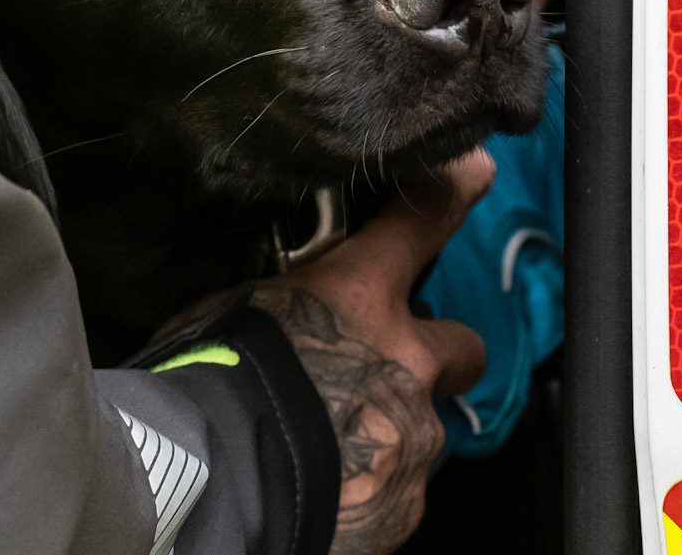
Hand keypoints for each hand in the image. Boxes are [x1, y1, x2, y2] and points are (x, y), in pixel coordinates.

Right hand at [252, 148, 494, 554]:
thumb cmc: (206, 387)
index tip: (475, 173)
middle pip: (463, 345)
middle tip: (386, 368)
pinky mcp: (405, 508)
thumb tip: (275, 302)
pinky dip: (373, 487)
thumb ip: (283, 300)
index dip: (454, 189)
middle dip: (434, 356)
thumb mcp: (235, 309)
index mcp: (358, 298)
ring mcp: (413, 438)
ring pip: (426, 425)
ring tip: (330, 440)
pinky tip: (329, 485)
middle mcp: (405, 361)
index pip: (422, 219)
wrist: (214, 489)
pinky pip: (401, 490)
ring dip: (391, 426)